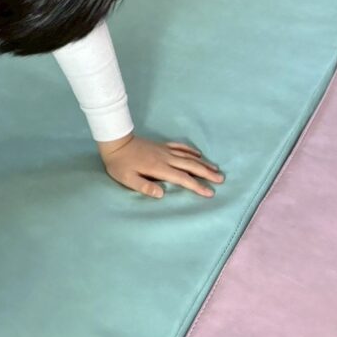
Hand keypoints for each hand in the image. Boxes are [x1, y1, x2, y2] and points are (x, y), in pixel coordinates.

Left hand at [97, 133, 223, 198]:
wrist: (115, 143)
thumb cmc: (120, 164)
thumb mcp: (127, 179)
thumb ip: (144, 186)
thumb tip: (162, 193)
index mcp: (158, 168)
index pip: (182, 179)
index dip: (197, 186)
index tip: (210, 193)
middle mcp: (165, 158)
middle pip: (190, 166)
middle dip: (206, 173)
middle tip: (221, 179)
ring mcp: (164, 150)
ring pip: (188, 156)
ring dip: (202, 163)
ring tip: (216, 169)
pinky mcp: (161, 146)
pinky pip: (180, 147)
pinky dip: (191, 150)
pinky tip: (198, 154)